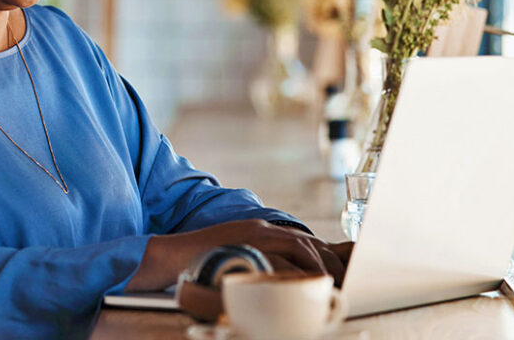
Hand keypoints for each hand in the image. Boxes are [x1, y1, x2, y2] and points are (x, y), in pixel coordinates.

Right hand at [125, 219, 353, 291]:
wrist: (172, 257)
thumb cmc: (204, 265)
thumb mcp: (241, 261)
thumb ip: (264, 266)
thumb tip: (289, 284)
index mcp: (263, 232)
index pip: (303, 241)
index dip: (327, 255)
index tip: (341, 272)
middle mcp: (263, 229)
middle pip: (308, 242)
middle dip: (330, 262)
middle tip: (341, 281)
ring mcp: (255, 235)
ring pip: (301, 246)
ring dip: (319, 265)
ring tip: (328, 284)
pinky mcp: (247, 244)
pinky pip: (283, 256)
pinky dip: (298, 269)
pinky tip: (306, 282)